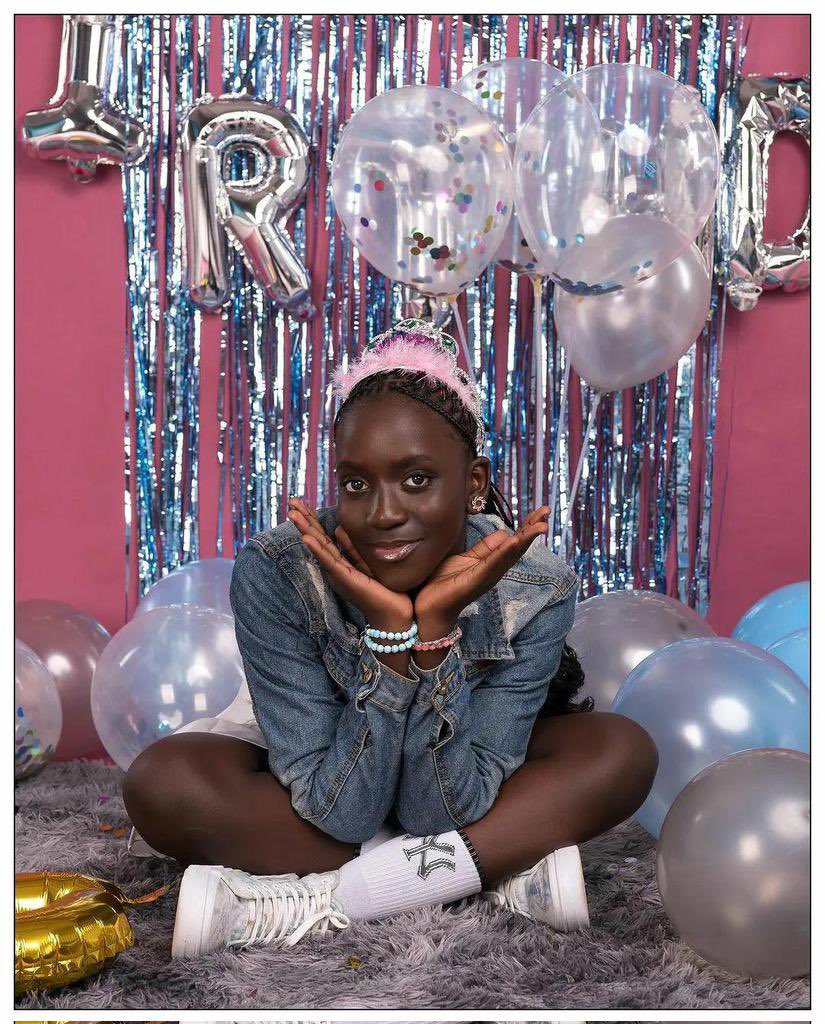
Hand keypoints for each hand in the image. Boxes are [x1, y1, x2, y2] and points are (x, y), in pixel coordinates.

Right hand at [287, 498, 413, 627]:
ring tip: (293, 514)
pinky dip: (317, 550)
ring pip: (319, 548)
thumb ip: (352, 548)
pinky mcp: (345, 580)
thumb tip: (338, 529)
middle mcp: (335, 569)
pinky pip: (330, 562)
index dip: (312, 520)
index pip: (323, 537)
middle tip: (291, 501)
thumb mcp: (366, 563)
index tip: (301, 503)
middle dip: (304, 520)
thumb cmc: (383, 591)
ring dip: (305, 530)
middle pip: (316, 540)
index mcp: (339, 564)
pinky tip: (306, 538)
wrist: (395, 614)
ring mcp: (338, 574)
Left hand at [414, 505, 550, 622]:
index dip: (527, 526)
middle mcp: (494, 569)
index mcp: (492, 562)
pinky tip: (514, 541)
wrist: (429, 607)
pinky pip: (492, 564)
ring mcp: (487, 576)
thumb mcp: (466, 558)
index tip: (541, 511)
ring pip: (511, 554)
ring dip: (526, 539)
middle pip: (518, 546)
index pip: (514, 540)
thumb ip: (484, 548)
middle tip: (547, 512)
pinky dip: (504, 552)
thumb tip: (504, 533)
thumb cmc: (444, 582)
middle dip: (532, 528)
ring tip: (540, 525)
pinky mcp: (475, 581)